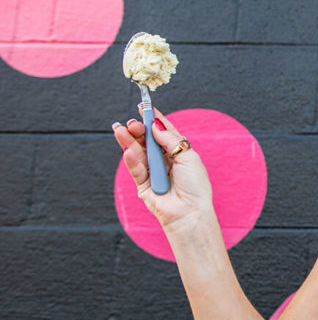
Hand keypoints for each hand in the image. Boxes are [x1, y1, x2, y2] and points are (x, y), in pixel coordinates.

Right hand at [112, 108, 214, 236]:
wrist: (190, 212)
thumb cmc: (195, 185)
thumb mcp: (187, 156)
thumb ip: (170, 140)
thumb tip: (155, 124)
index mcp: (178, 152)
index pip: (164, 132)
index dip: (154, 119)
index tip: (143, 107)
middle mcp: (165, 161)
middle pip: (147, 141)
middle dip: (138, 130)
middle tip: (132, 122)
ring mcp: (153, 172)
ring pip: (137, 152)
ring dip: (129, 141)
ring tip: (121, 129)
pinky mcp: (143, 185)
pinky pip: (136, 169)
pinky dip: (131, 160)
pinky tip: (128, 151)